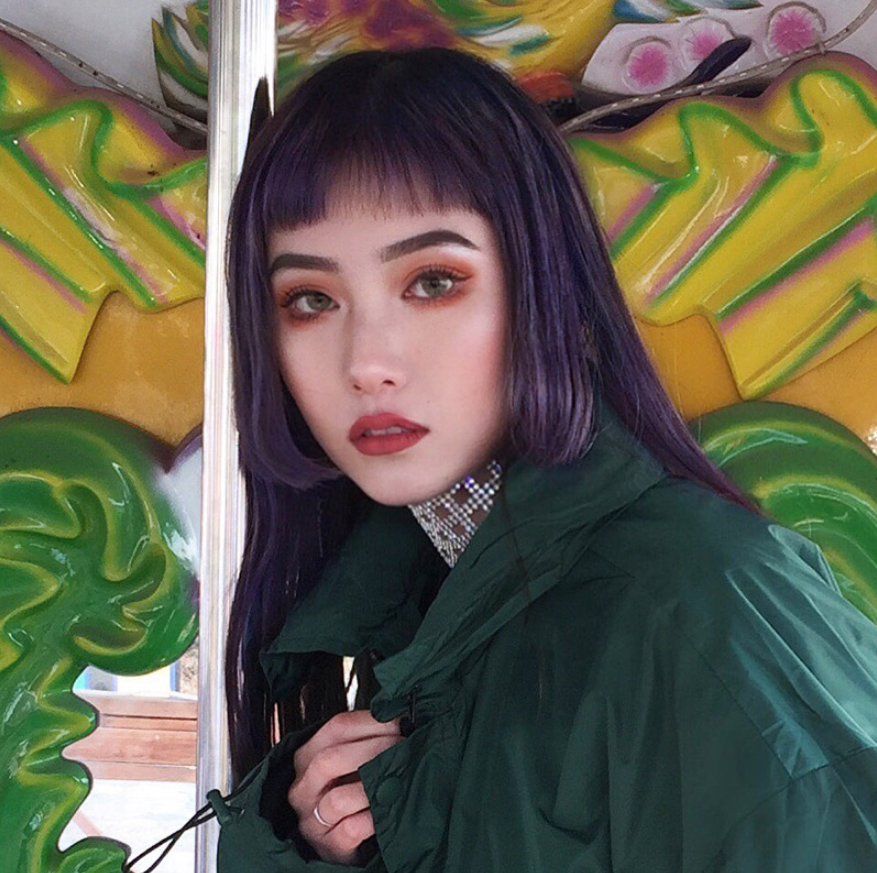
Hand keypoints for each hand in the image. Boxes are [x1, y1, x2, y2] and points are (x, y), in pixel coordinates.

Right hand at [288, 710, 403, 864]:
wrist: (339, 839)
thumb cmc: (346, 790)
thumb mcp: (346, 762)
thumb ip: (362, 740)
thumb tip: (399, 719)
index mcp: (306, 756)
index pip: (335, 728)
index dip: (370, 722)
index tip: (398, 722)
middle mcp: (302, 787)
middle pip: (329, 759)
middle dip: (372, 749)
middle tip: (401, 747)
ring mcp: (312, 820)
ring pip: (339, 798)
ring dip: (373, 785)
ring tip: (398, 777)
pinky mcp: (329, 846)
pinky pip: (352, 829)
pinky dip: (374, 817)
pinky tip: (390, 807)